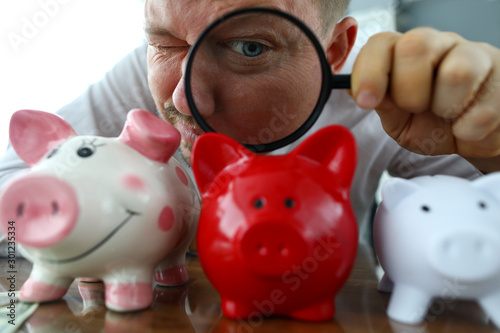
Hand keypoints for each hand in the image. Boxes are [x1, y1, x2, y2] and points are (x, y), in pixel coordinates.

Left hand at [351, 27, 499, 161]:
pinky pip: (482, 108)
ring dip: (444, 107)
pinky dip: (468, 129)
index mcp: (405, 53)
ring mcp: (475, 55)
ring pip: (454, 72)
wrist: (474, 137)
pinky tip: (467, 126)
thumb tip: (353, 89)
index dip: (369, 71)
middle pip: (414, 46)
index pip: (381, 44)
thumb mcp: (399, 120)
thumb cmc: (433, 125)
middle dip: (408, 91)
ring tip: (447, 115)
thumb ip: (382, 103)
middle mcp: (439, 44)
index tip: (366, 100)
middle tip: (417, 109)